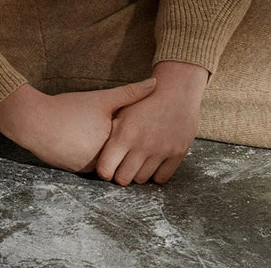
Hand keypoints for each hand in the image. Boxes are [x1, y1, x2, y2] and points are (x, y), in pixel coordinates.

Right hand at [0, 78, 157, 173]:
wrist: (35, 123)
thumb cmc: (69, 108)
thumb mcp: (101, 98)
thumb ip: (129, 93)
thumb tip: (155, 83)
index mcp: (115, 142)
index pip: (136, 144)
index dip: (142, 135)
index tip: (149, 127)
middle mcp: (106, 160)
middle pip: (124, 156)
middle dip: (129, 149)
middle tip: (128, 136)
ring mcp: (91, 169)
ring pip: (109, 163)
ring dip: (111, 154)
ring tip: (108, 138)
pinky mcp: (78, 172)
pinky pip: (94, 166)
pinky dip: (95, 156)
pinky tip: (89, 143)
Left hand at [95, 60, 208, 184]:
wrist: (177, 90)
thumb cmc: (145, 101)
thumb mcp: (123, 109)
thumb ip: (110, 131)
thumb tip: (93, 150)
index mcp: (124, 133)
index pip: (106, 169)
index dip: (104, 170)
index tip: (107, 166)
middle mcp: (142, 145)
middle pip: (123, 179)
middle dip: (120, 174)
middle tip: (122, 165)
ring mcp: (161, 150)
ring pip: (142, 180)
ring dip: (138, 173)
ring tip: (137, 161)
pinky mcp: (177, 154)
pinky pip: (161, 178)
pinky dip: (155, 173)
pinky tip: (152, 161)